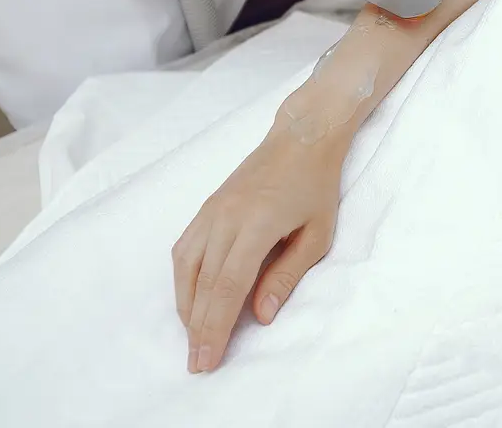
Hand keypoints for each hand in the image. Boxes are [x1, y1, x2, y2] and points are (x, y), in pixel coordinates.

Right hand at [171, 125, 346, 372]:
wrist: (301, 137)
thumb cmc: (316, 186)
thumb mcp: (317, 234)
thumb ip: (287, 275)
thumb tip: (260, 315)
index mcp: (256, 224)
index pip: (228, 286)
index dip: (215, 327)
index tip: (207, 359)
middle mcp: (226, 218)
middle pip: (203, 283)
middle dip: (197, 328)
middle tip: (196, 363)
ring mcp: (212, 210)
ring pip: (186, 266)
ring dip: (186, 306)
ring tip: (193, 337)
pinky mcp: (207, 207)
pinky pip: (185, 248)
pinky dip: (183, 279)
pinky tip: (190, 299)